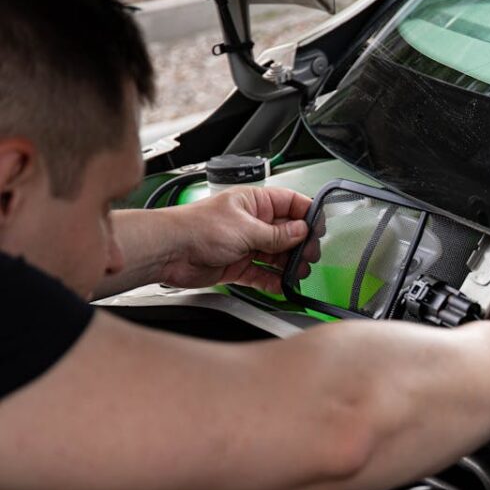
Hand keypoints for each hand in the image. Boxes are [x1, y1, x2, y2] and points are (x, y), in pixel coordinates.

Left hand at [160, 187, 311, 293]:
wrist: (169, 251)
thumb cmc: (197, 228)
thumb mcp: (246, 229)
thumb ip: (277, 234)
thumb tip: (301, 231)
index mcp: (254, 202)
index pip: (290, 204)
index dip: (307, 215)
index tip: (319, 229)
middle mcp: (252, 222)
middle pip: (287, 233)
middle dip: (300, 245)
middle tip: (309, 256)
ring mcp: (245, 244)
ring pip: (276, 255)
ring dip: (288, 265)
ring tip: (297, 273)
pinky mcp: (237, 265)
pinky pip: (261, 273)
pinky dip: (272, 281)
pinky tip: (281, 286)